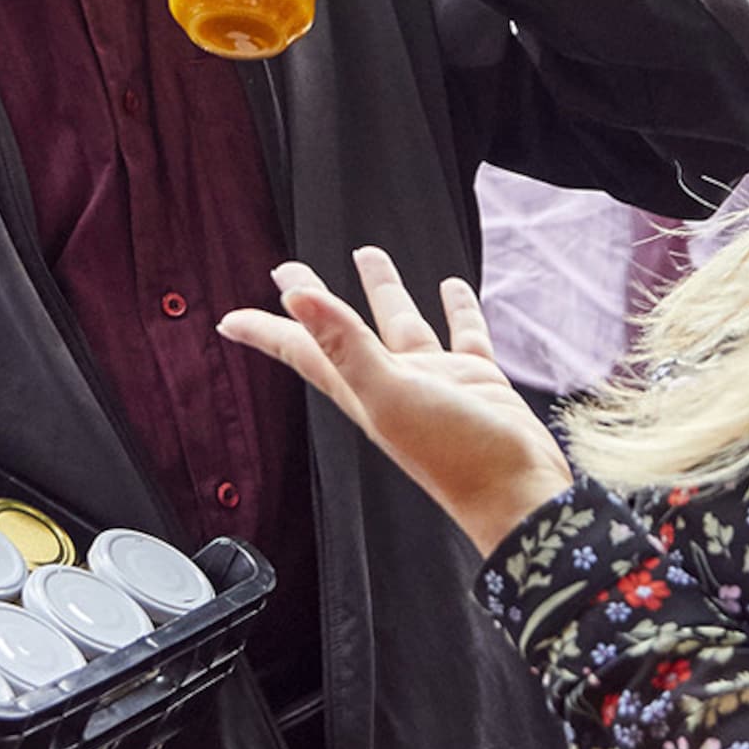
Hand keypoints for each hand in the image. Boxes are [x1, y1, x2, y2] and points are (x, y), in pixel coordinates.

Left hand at [219, 246, 571, 556]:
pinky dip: (456, 309)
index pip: (304, 352)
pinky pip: (461, 334)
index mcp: (363, 391)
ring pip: (400, 324)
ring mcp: (434, 381)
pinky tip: (451, 288)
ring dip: (384, 292)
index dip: (266, 333)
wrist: (519, 494)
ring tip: (368, 254)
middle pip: (344, 331)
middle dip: (316, 302)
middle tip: (289, 270)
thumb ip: (346, 345)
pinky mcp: (475, 380)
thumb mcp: (391, 394)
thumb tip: (298, 299)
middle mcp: (392, 384)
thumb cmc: (454, 457)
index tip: (229, 318)